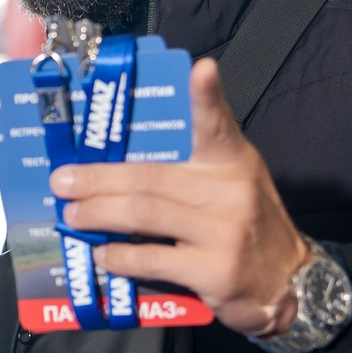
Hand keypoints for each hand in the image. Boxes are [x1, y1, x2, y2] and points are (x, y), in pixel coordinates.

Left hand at [46, 57, 312, 339]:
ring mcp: (225, 232)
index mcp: (232, 161)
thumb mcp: (234, 182)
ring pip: (145, 214)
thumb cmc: (247, 226)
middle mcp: (231, 191)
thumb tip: (120, 165)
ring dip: (99, 214)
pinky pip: (153, 259)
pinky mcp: (216, 271)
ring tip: (72, 215)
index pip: (217, 124)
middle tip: (63, 182)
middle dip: (98, 179)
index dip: (207, 96)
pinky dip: (121, 257)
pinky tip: (104, 255)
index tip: (202, 68)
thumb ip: (192, 166)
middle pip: (150, 177)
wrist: (289, 284)